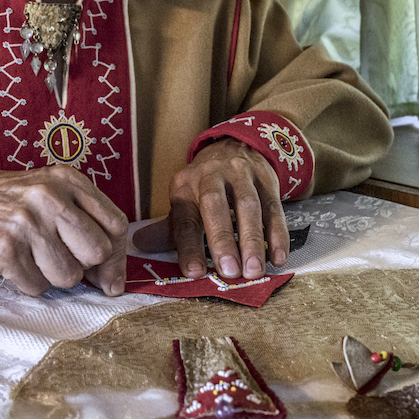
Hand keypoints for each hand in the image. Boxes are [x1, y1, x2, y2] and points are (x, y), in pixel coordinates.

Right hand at [0, 166, 127, 296]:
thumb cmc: (23, 203)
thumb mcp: (59, 194)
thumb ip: (93, 227)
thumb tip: (114, 284)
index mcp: (69, 180)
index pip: (116, 225)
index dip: (117, 256)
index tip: (109, 274)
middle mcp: (49, 197)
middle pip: (97, 253)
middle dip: (84, 264)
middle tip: (64, 256)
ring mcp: (26, 223)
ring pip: (68, 276)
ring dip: (56, 276)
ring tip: (39, 257)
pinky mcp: (5, 248)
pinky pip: (37, 287)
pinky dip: (31, 282)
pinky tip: (21, 263)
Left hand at [136, 139, 288, 280]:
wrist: (237, 146)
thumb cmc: (205, 185)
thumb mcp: (184, 199)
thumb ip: (167, 227)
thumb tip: (140, 244)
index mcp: (185, 185)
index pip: (185, 218)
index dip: (189, 246)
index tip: (195, 273)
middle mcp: (212, 176)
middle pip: (216, 206)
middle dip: (223, 239)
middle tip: (230, 271)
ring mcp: (242, 175)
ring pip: (249, 206)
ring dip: (252, 240)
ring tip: (254, 271)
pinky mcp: (266, 179)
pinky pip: (274, 207)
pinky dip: (278, 234)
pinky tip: (278, 257)